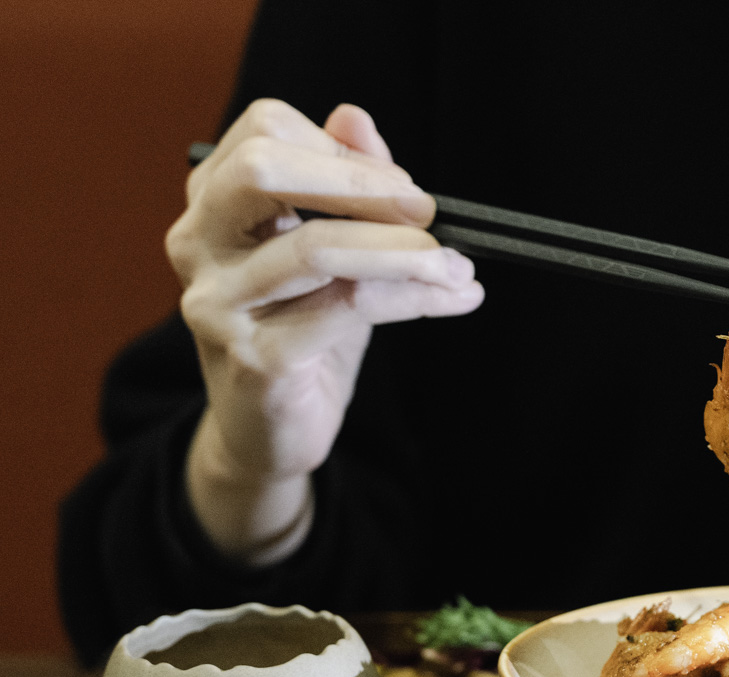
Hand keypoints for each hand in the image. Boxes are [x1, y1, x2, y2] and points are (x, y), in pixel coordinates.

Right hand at [166, 99, 482, 564]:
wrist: (270, 433)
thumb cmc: (302, 333)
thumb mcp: (329, 251)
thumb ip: (342, 184)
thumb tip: (356, 116)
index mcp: (211, 204)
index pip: (266, 130)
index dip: (343, 151)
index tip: (402, 187)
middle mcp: (197, 244)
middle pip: (265, 169)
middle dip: (362, 183)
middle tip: (429, 212)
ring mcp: (217, 302)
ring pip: (317, 247)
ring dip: (406, 251)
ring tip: (457, 266)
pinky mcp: (254, 358)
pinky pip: (347, 308)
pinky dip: (413, 298)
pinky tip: (452, 299)